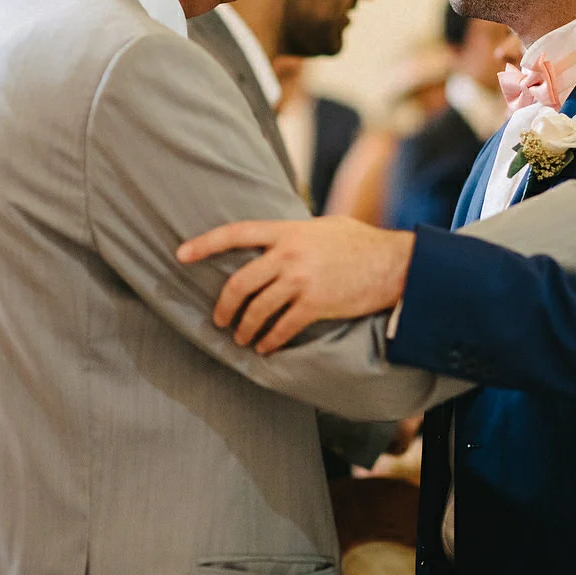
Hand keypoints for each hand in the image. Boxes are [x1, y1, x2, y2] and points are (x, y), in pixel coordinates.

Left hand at [176, 217, 415, 352]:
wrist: (394, 264)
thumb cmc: (362, 242)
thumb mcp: (325, 226)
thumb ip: (296, 233)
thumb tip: (277, 240)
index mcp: (288, 230)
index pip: (237, 233)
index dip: (205, 243)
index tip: (181, 254)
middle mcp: (289, 254)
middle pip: (240, 282)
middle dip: (223, 305)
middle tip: (219, 319)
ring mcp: (301, 281)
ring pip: (257, 310)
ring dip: (244, 329)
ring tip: (242, 338)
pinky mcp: (316, 305)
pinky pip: (282, 328)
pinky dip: (270, 341)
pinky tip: (266, 348)